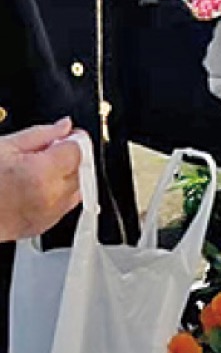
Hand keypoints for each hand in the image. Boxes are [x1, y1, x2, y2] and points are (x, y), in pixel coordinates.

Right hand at [0, 120, 82, 242]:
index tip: (63, 136)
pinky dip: (58, 194)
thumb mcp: (5, 146)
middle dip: (69, 157)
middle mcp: (51, 196)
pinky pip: (65, 205)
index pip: (77, 151)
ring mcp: (49, 214)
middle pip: (81, 169)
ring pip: (78, 188)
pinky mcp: (44, 226)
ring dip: (66, 176)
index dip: (71, 140)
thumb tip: (64, 126)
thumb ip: (41, 134)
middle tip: (45, 152)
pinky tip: (35, 187)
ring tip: (38, 170)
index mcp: (42, 173)